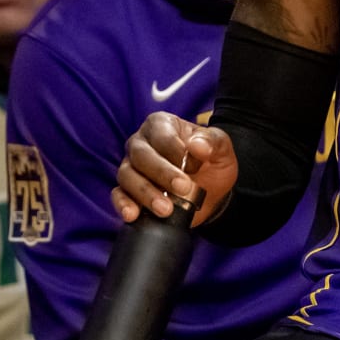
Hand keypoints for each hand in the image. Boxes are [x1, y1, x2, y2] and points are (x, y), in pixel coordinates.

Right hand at [110, 112, 237, 226]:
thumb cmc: (211, 162)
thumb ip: (213, 142)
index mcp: (162, 125)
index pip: (163, 136)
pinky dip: (124, 205)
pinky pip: (118, 195)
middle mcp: (141, 142)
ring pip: (127, 176)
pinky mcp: (126, 190)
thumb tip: (197, 145)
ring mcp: (131, 166)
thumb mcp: (221, 149)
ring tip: (166, 209)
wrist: (209, 191)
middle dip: (162, 173)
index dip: (179, 152)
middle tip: (184, 188)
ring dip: (146, 193)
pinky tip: (133, 215)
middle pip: (141, 155)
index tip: (196, 166)